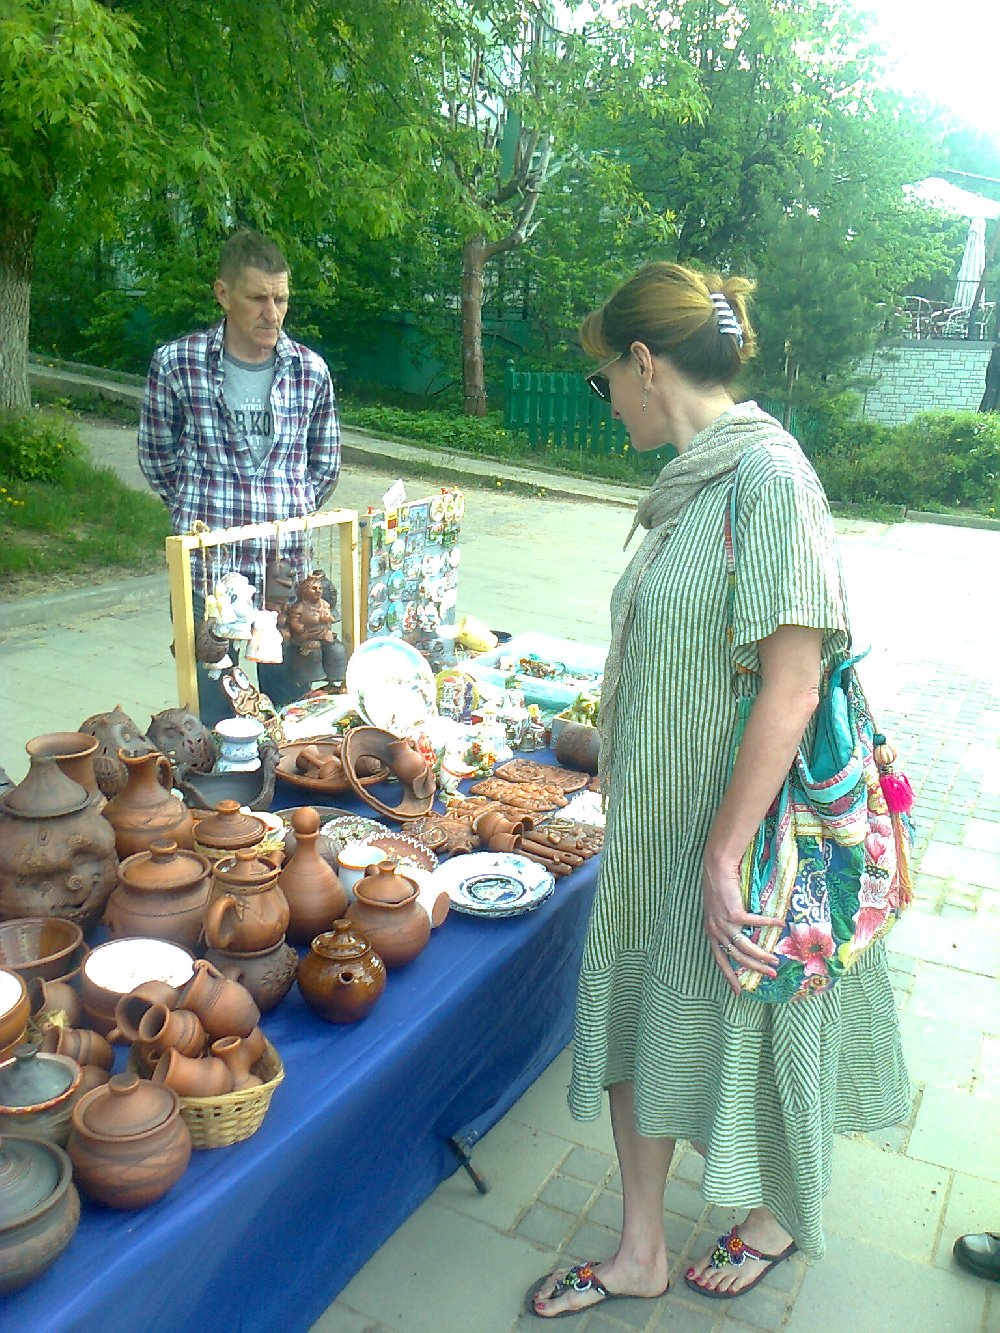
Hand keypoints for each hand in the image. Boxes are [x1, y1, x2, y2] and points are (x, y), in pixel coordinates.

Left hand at [701, 852, 782, 996]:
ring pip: (746, 947)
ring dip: (763, 956)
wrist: (716, 868)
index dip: (729, 976)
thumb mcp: (717, 912)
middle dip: (755, 969)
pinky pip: (756, 923)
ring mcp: (724, 923)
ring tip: (775, 960)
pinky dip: (770, 924)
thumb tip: (743, 936)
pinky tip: (781, 924)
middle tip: (771, 975)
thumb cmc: (718, 887)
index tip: (738, 991)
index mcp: (710, 932)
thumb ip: (727, 926)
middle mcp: (716, 930)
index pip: (719, 960)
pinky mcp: (734, 913)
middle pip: (737, 957)